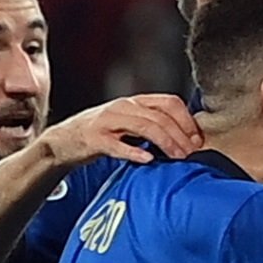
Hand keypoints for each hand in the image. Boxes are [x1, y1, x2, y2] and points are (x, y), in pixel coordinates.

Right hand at [45, 94, 203, 166]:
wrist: (65, 141)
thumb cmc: (103, 134)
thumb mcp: (130, 124)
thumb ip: (153, 125)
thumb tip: (186, 139)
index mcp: (135, 102)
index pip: (169, 102)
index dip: (187, 120)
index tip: (198, 140)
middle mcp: (123, 106)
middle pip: (160, 116)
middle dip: (180, 135)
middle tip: (191, 154)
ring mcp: (108, 121)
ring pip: (144, 126)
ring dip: (165, 142)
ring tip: (177, 158)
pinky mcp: (95, 138)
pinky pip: (117, 145)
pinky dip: (133, 152)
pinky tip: (147, 160)